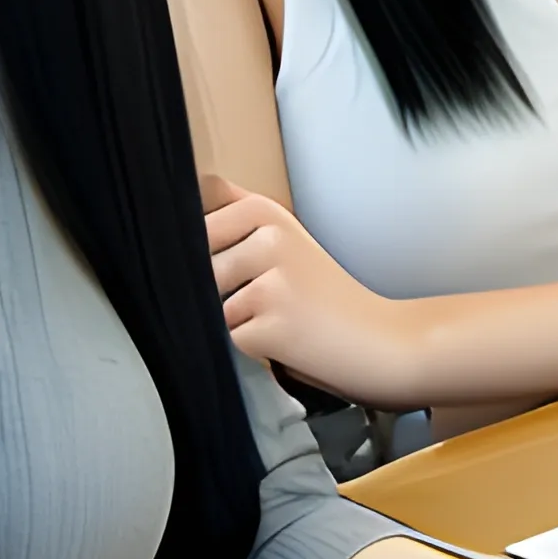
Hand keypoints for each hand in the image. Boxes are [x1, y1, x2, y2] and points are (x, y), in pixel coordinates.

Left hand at [205, 184, 413, 400]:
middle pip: (196, 266)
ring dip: (233, 321)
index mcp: (267, 211)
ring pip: (209, 306)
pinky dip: (247, 348)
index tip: (219, 253)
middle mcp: (269, 238)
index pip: (197, 213)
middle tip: (264, 297)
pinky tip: (283, 340)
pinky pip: (229, 339)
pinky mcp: (271, 326)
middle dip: (213, 289)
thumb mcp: (284, 239)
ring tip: (275, 318)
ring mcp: (272, 282)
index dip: (194, 237)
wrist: (379, 338)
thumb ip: (235, 220)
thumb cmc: (325, 294)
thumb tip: (178, 214)